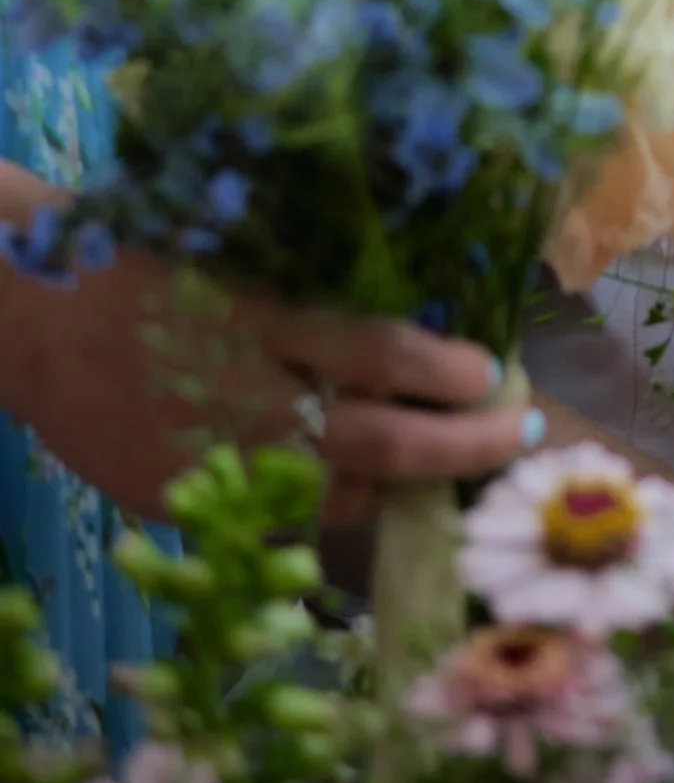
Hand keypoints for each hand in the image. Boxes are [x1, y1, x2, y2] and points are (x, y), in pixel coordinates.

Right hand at [4, 229, 532, 523]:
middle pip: (380, 439)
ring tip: (456, 476)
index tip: (496, 370)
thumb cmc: (150, 267)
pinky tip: (370, 501)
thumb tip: (421, 334)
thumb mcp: (242, 264)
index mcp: (266, 319)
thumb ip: (318, 304)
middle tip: (515, 433)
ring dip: (407, 491)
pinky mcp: (181, 502)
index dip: (452, 370)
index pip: (385, 353)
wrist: (33, 318)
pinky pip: (276, 518)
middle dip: (462, 444)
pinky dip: (330, 513)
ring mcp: (214, 460)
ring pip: (338, 497)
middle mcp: (248, 395)